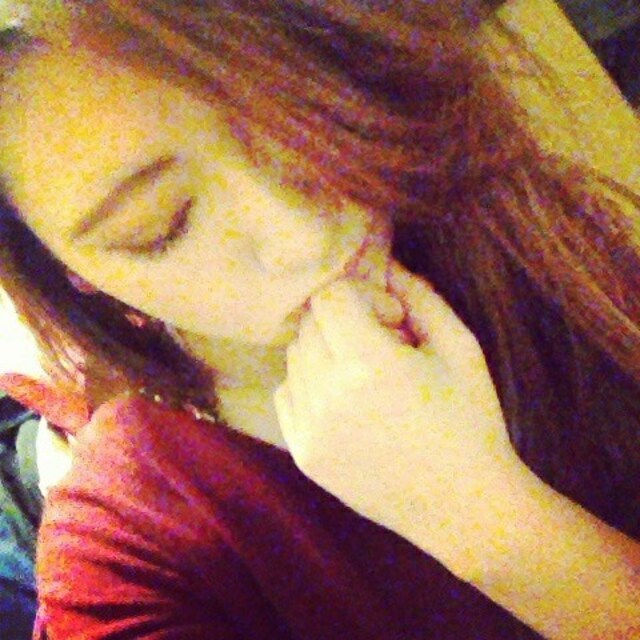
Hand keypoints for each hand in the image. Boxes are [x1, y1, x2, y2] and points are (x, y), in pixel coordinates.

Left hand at [274, 260, 522, 552]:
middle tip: (384, 347)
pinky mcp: (303, 454)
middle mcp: (326, 394)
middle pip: (310, 324)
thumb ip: (420, 296)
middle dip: (345, 321)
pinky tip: (346, 402)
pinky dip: (310, 385)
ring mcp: (309, 428)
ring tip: (366, 377)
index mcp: (367, 364)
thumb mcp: (460, 347)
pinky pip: (287, 393)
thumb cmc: (471, 420)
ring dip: (326, 351)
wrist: (464, 505)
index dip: (364, 297)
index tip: (395, 322)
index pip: (331, 296)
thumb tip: (386, 262)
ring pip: (296, 357)